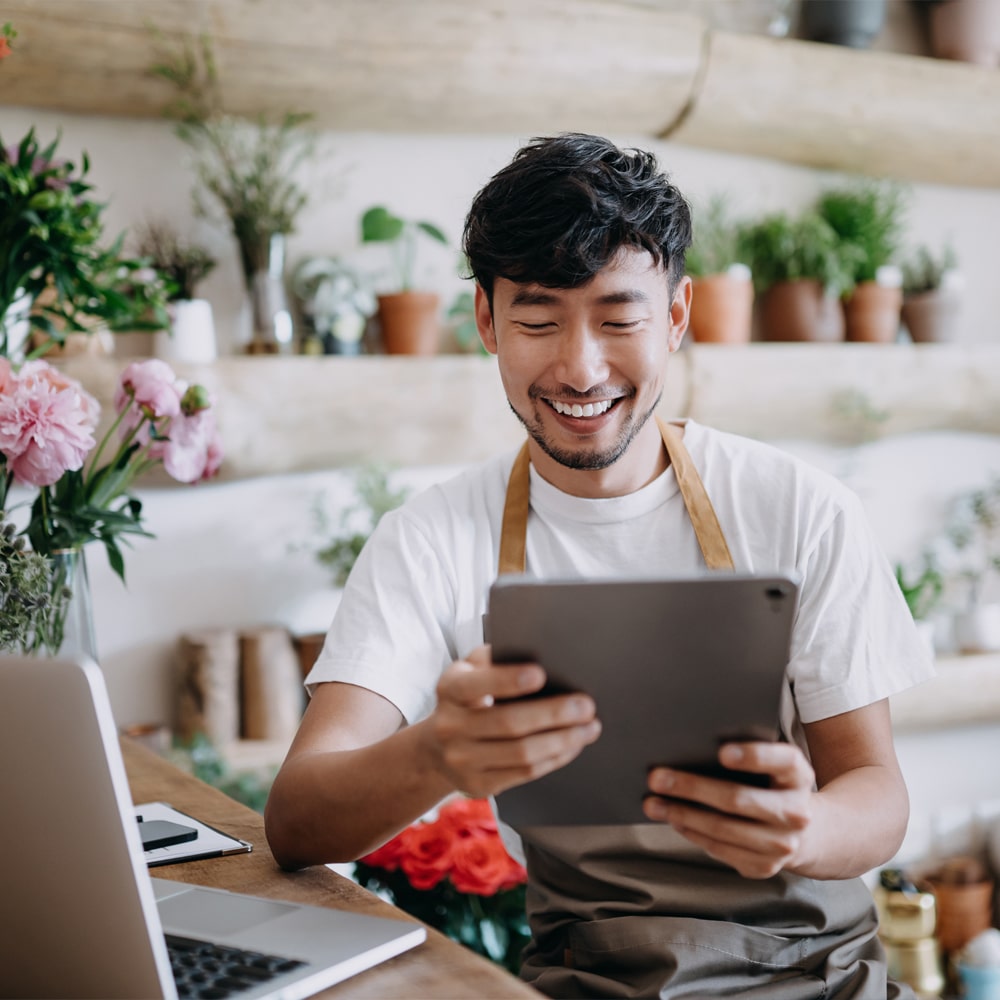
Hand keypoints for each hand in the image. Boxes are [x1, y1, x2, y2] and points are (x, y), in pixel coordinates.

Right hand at [422, 645, 600, 798]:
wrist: (436, 748)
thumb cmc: (467, 698)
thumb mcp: (469, 672)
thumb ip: (494, 659)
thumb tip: (539, 650)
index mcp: (449, 689)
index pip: (477, 684)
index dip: (508, 680)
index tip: (541, 674)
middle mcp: (450, 726)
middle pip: (508, 722)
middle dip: (553, 714)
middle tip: (586, 705)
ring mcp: (462, 760)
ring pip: (521, 753)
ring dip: (562, 740)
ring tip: (589, 727)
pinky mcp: (479, 784)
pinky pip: (525, 773)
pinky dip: (555, 758)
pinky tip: (573, 745)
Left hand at [644, 742, 815, 878]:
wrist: (804, 831)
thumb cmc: (772, 785)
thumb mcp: (772, 764)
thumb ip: (743, 753)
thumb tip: (688, 748)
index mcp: (798, 775)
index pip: (782, 760)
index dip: (753, 756)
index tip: (722, 752)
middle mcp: (796, 812)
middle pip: (737, 799)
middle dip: (691, 787)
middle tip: (656, 778)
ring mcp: (782, 844)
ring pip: (722, 828)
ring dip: (681, 814)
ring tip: (653, 803)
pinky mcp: (765, 866)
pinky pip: (720, 849)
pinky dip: (692, 832)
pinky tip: (674, 819)